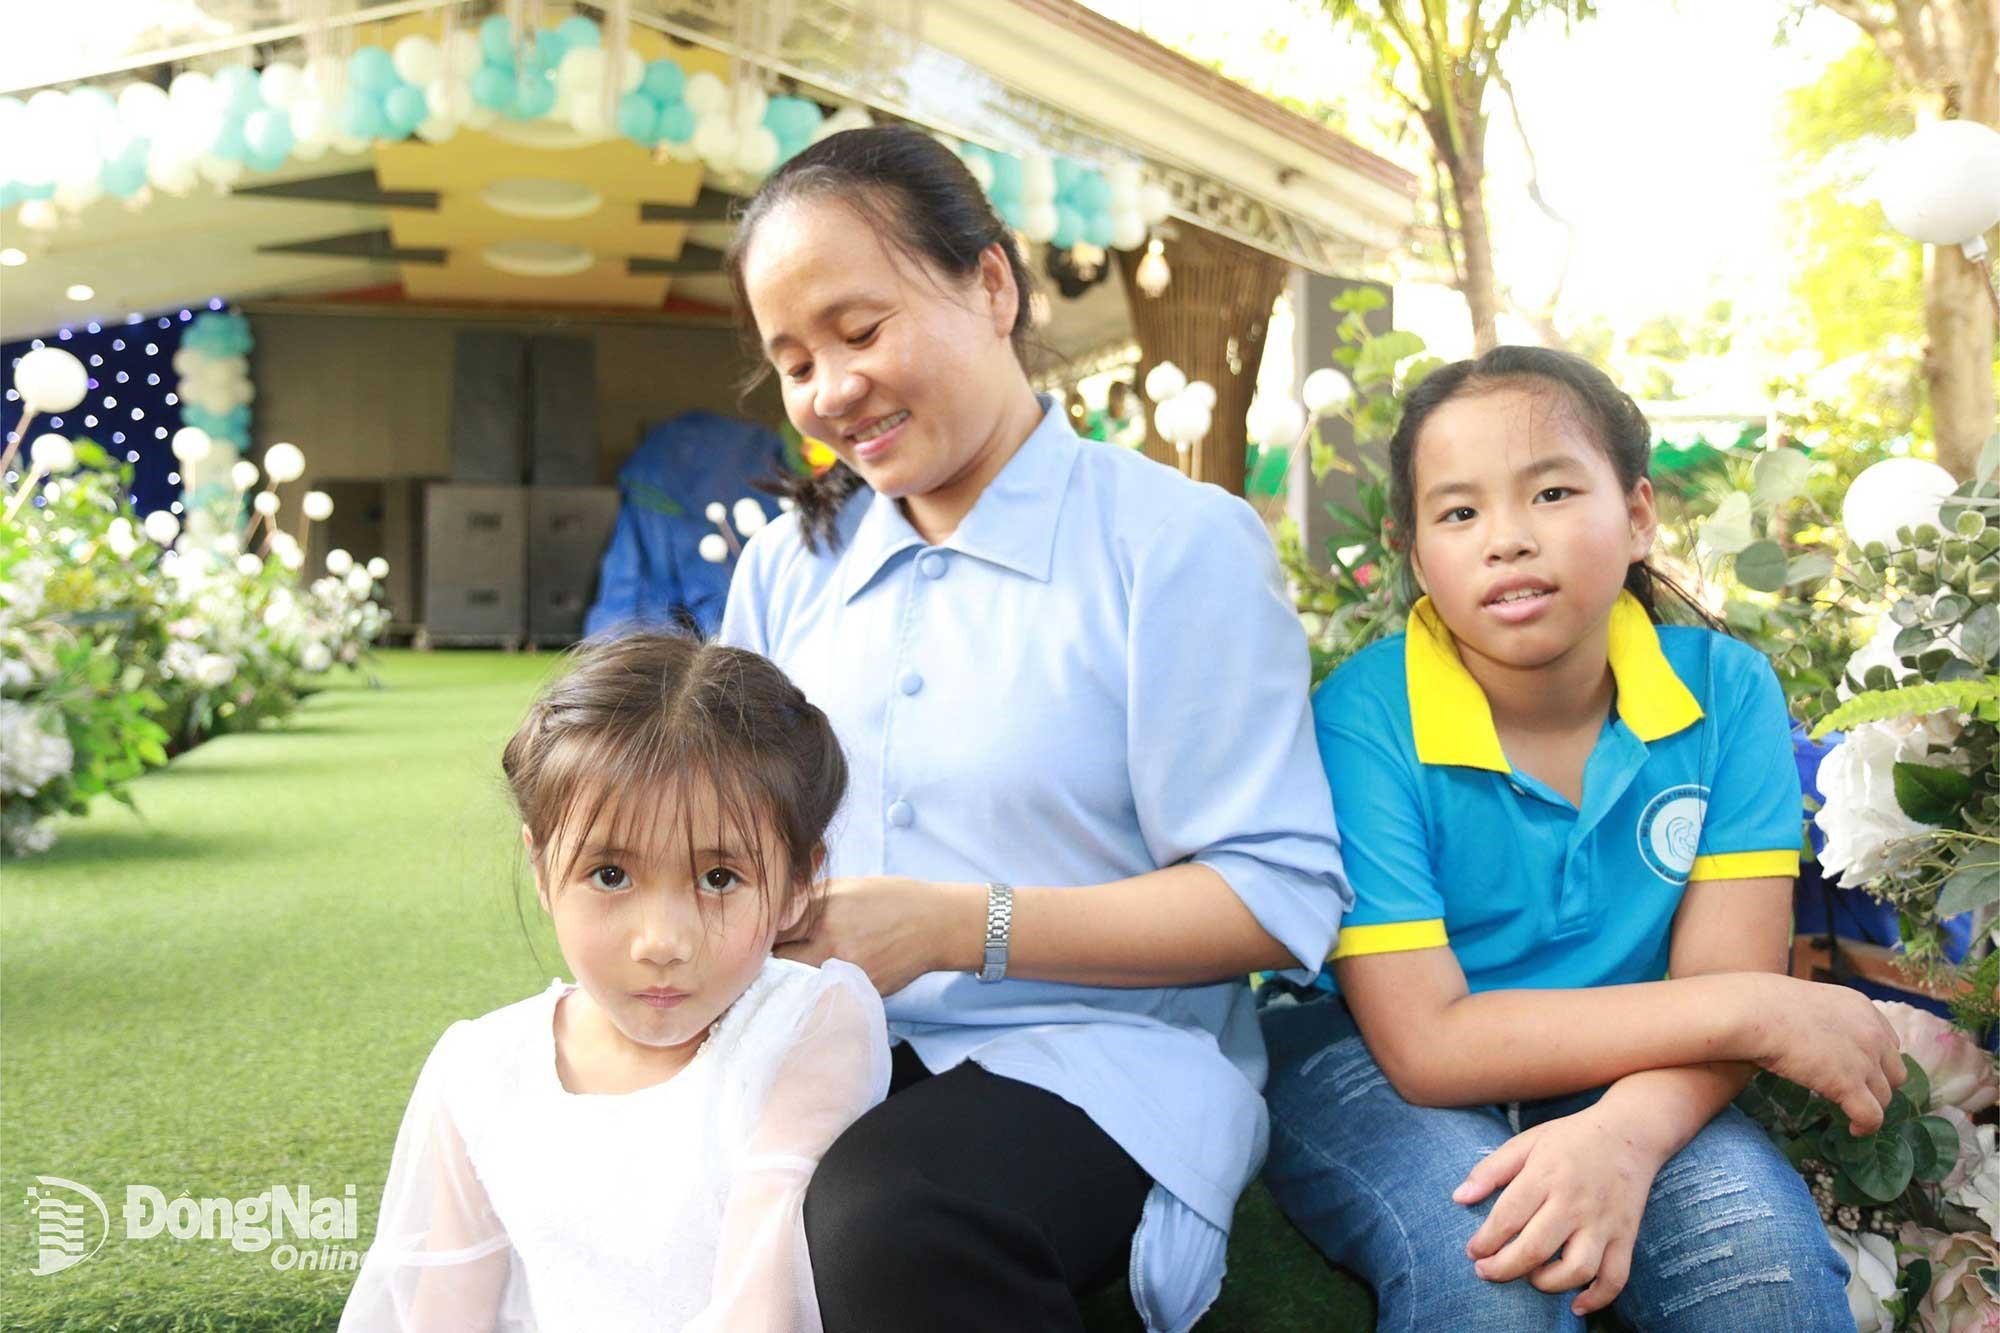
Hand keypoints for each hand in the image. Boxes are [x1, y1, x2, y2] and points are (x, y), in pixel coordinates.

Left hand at [773, 876, 979, 996]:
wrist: (936, 924)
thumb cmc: (890, 899)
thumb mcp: (845, 886)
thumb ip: (808, 900)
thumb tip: (775, 913)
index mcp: (823, 912)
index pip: (772, 929)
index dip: (764, 932)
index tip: (762, 933)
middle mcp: (830, 944)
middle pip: (778, 961)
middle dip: (773, 958)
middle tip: (774, 955)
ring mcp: (844, 971)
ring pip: (798, 983)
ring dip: (791, 978)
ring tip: (796, 970)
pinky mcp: (858, 991)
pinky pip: (825, 994)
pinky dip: (818, 989)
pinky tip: (823, 980)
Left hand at [1454, 1104, 1666, 1315]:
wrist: (1629, 1132)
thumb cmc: (1570, 1138)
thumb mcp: (1526, 1141)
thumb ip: (1490, 1169)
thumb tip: (1458, 1198)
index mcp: (1546, 1175)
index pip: (1508, 1217)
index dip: (1485, 1241)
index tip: (1472, 1252)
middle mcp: (1575, 1202)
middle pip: (1536, 1249)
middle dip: (1504, 1268)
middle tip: (1485, 1271)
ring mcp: (1603, 1222)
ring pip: (1576, 1269)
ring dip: (1547, 1284)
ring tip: (1529, 1277)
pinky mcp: (1626, 1236)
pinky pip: (1615, 1277)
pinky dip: (1597, 1298)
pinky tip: (1575, 1305)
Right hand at [1736, 974, 1904, 1132]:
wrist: (1755, 1013)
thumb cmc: (1764, 1004)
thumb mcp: (1808, 1002)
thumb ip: (1824, 1019)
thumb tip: (1810, 1034)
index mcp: (1862, 1009)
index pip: (1889, 1042)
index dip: (1876, 1060)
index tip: (1860, 1070)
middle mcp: (1872, 1033)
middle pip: (1894, 1071)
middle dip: (1879, 1084)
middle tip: (1857, 1092)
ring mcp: (1864, 1060)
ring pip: (1885, 1097)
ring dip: (1870, 1106)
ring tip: (1853, 1113)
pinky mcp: (1850, 1085)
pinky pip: (1871, 1116)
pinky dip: (1865, 1126)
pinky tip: (1854, 1130)